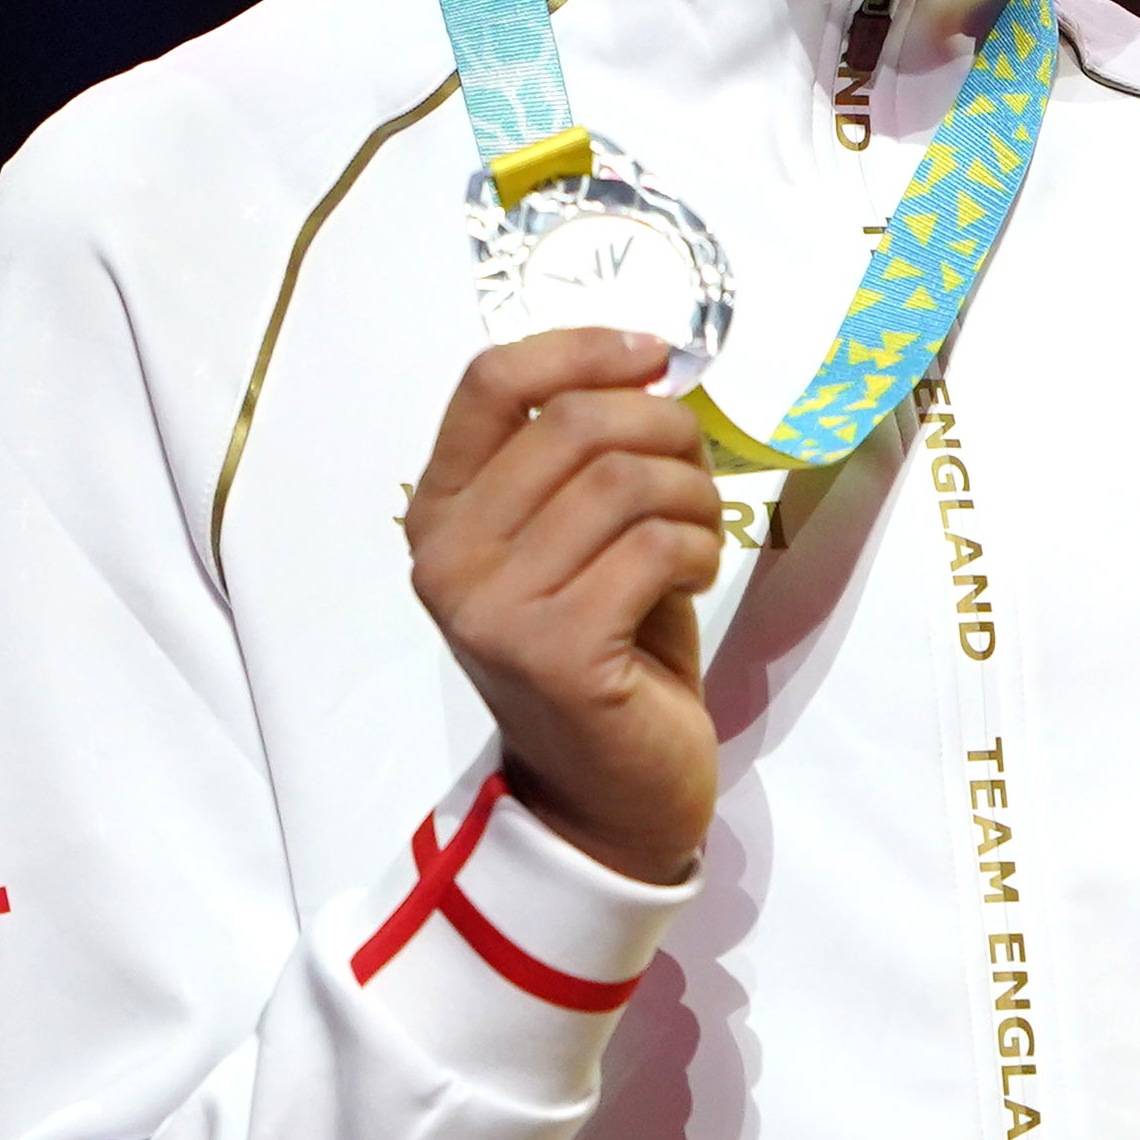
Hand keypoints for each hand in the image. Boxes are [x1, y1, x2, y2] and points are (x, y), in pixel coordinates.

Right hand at [404, 331, 726, 887]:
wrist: (607, 791)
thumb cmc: (608, 649)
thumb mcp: (582, 538)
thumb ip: (586, 458)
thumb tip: (652, 365)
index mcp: (440, 511)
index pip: (488, 382)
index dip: (581, 349)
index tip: (655, 354)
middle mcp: (446, 555)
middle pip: (576, 422)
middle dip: (666, 432)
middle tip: (696, 476)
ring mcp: (491, 607)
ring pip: (623, 480)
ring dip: (691, 496)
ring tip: (697, 536)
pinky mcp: (552, 650)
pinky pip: (653, 546)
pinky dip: (698, 550)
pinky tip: (692, 580)